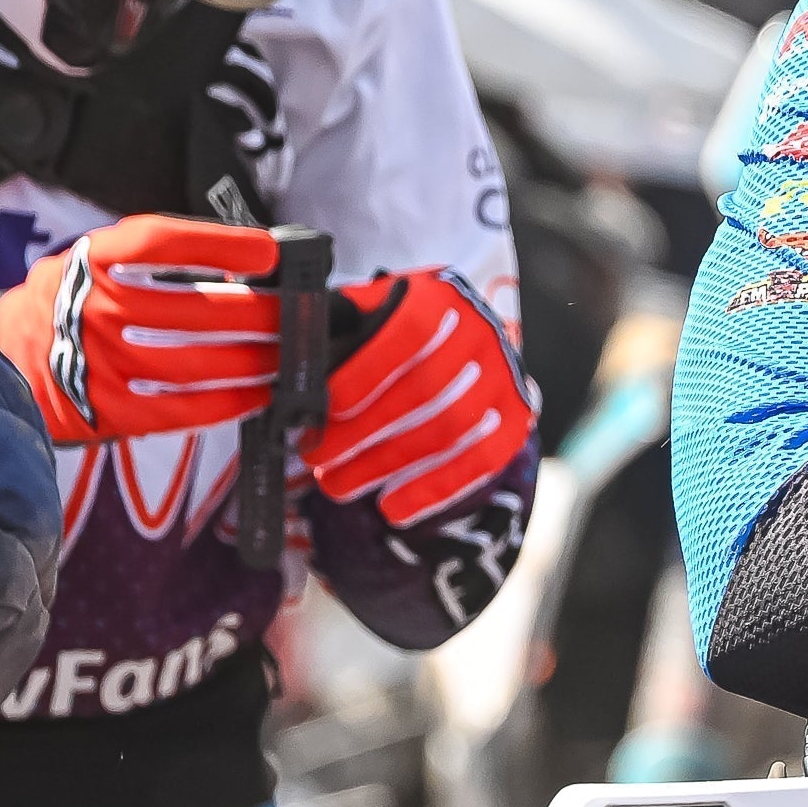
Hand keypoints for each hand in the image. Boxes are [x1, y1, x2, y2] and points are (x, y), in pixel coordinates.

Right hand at [0, 212, 288, 445]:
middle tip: (296, 315)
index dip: (219, 244)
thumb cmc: (80, 299)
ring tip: (286, 356)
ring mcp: (101, 361)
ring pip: (196, 362)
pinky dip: (229, 402)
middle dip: (260, 314)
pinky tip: (257, 394)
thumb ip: (159, 258)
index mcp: (95, 259)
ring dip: (254, 360)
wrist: (15, 353)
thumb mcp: (102, 259)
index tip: (267, 253)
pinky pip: (182, 409)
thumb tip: (250, 265)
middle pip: (195, 308)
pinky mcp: (109, 409)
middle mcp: (96, 307)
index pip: (161, 241)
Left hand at [309, 267, 538, 523]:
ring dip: (386, 465)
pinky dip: (434, 490)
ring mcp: (504, 378)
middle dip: (363, 432)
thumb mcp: (366, 311)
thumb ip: (334, 327)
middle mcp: (481, 332)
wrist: (460, 342)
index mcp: (440, 297)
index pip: (410, 333)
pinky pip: (481, 461)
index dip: (366, 374)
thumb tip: (291, 354)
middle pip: (425, 390)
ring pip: (449, 430)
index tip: (321, 409)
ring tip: (337, 485)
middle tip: (316, 459)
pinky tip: (392, 509)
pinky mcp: (516, 420)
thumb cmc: (394, 331)